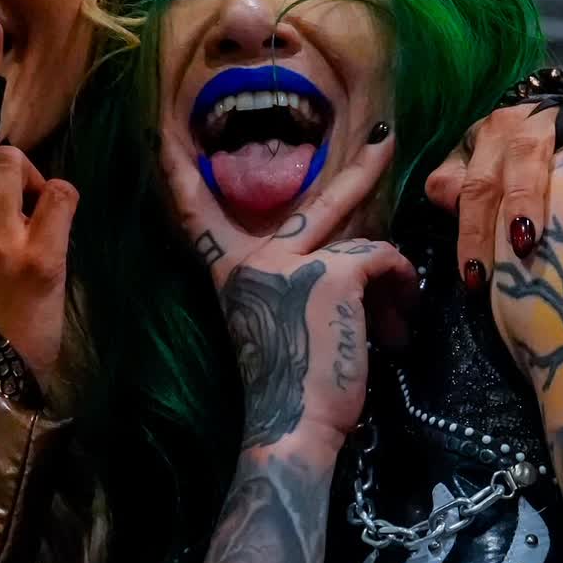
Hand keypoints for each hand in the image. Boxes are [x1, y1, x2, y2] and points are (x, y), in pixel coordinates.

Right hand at [160, 131, 415, 455]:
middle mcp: (255, 258)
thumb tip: (355, 266)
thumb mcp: (276, 324)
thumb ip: (296, 286)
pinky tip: (395, 332)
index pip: (196, 216)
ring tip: (395, 325)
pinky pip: (384, 261)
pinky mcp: (336, 271)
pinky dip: (400, 292)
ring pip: (364, 246)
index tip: (162, 138)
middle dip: (362, 167)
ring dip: (388, 287)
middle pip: (318, 202)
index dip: (179, 175)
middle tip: (387, 136)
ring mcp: (294, 261)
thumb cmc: (287, 390)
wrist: (291, 425)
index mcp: (230, 273)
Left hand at [426, 102, 562, 288]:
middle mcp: (540, 122)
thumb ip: (459, 182)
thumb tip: (440, 196)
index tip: (476, 277)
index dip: (473, 229)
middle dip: (524, 199)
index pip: (477, 184)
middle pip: (526, 156)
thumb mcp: (482, 165)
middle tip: (526, 242)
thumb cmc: (517, 157)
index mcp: (497, 135)